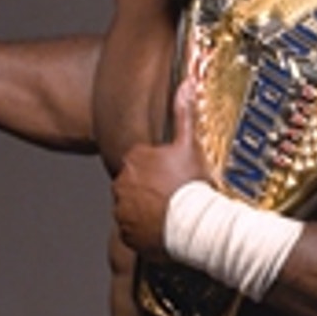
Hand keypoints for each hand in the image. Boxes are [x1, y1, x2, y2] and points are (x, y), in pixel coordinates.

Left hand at [112, 80, 209, 259]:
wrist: (194, 223)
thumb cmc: (192, 185)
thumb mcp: (189, 144)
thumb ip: (184, 112)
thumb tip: (186, 83)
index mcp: (134, 158)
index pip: (140, 161)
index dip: (157, 169)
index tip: (172, 176)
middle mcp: (122, 182)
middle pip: (133, 183)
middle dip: (148, 188)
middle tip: (172, 194)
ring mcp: (122, 209)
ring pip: (131, 206)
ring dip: (145, 208)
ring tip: (169, 212)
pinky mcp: (126, 232)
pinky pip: (131, 229)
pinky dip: (142, 229)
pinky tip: (162, 226)